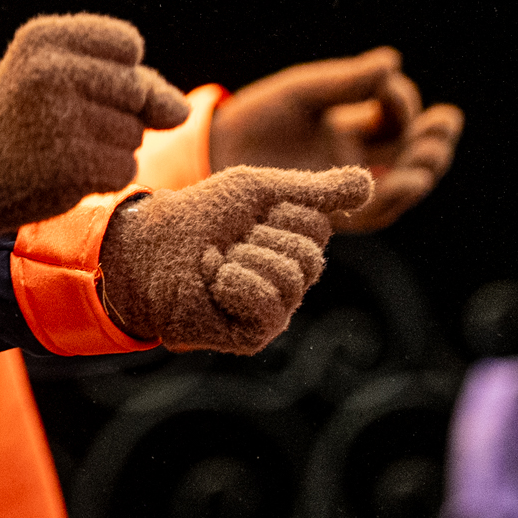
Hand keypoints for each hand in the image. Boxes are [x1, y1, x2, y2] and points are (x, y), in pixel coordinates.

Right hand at [0, 14, 190, 242]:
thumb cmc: (27, 117)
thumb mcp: (66, 78)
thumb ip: (133, 84)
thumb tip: (185, 111)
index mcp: (45, 37)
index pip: (128, 45)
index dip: (119, 73)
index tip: (79, 87)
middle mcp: (49, 70)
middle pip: (136, 90)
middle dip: (119, 114)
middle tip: (67, 123)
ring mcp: (58, 117)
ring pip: (135, 133)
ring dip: (112, 148)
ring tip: (63, 147)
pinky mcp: (69, 163)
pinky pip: (125, 167)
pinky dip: (108, 176)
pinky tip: (71, 172)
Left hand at [100, 165, 371, 352]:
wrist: (146, 245)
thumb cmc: (198, 214)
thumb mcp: (256, 190)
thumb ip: (313, 190)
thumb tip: (371, 183)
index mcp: (295, 244)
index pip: (317, 224)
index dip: (276, 210)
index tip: (245, 215)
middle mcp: (291, 280)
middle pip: (308, 254)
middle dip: (258, 236)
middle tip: (227, 241)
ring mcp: (274, 310)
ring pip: (289, 278)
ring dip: (240, 259)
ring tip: (215, 263)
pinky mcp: (253, 335)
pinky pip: (268, 304)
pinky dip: (232, 283)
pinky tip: (212, 283)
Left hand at [209, 47, 462, 231]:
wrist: (214, 153)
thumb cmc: (255, 119)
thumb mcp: (302, 93)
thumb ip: (346, 82)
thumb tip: (393, 59)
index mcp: (351, 127)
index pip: (394, 118)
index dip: (401, 102)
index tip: (388, 88)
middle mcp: (356, 160)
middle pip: (410, 154)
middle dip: (433, 139)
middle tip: (446, 122)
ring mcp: (346, 187)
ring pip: (401, 184)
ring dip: (422, 168)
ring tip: (431, 151)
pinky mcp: (334, 211)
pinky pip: (375, 211)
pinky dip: (395, 196)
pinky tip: (406, 180)